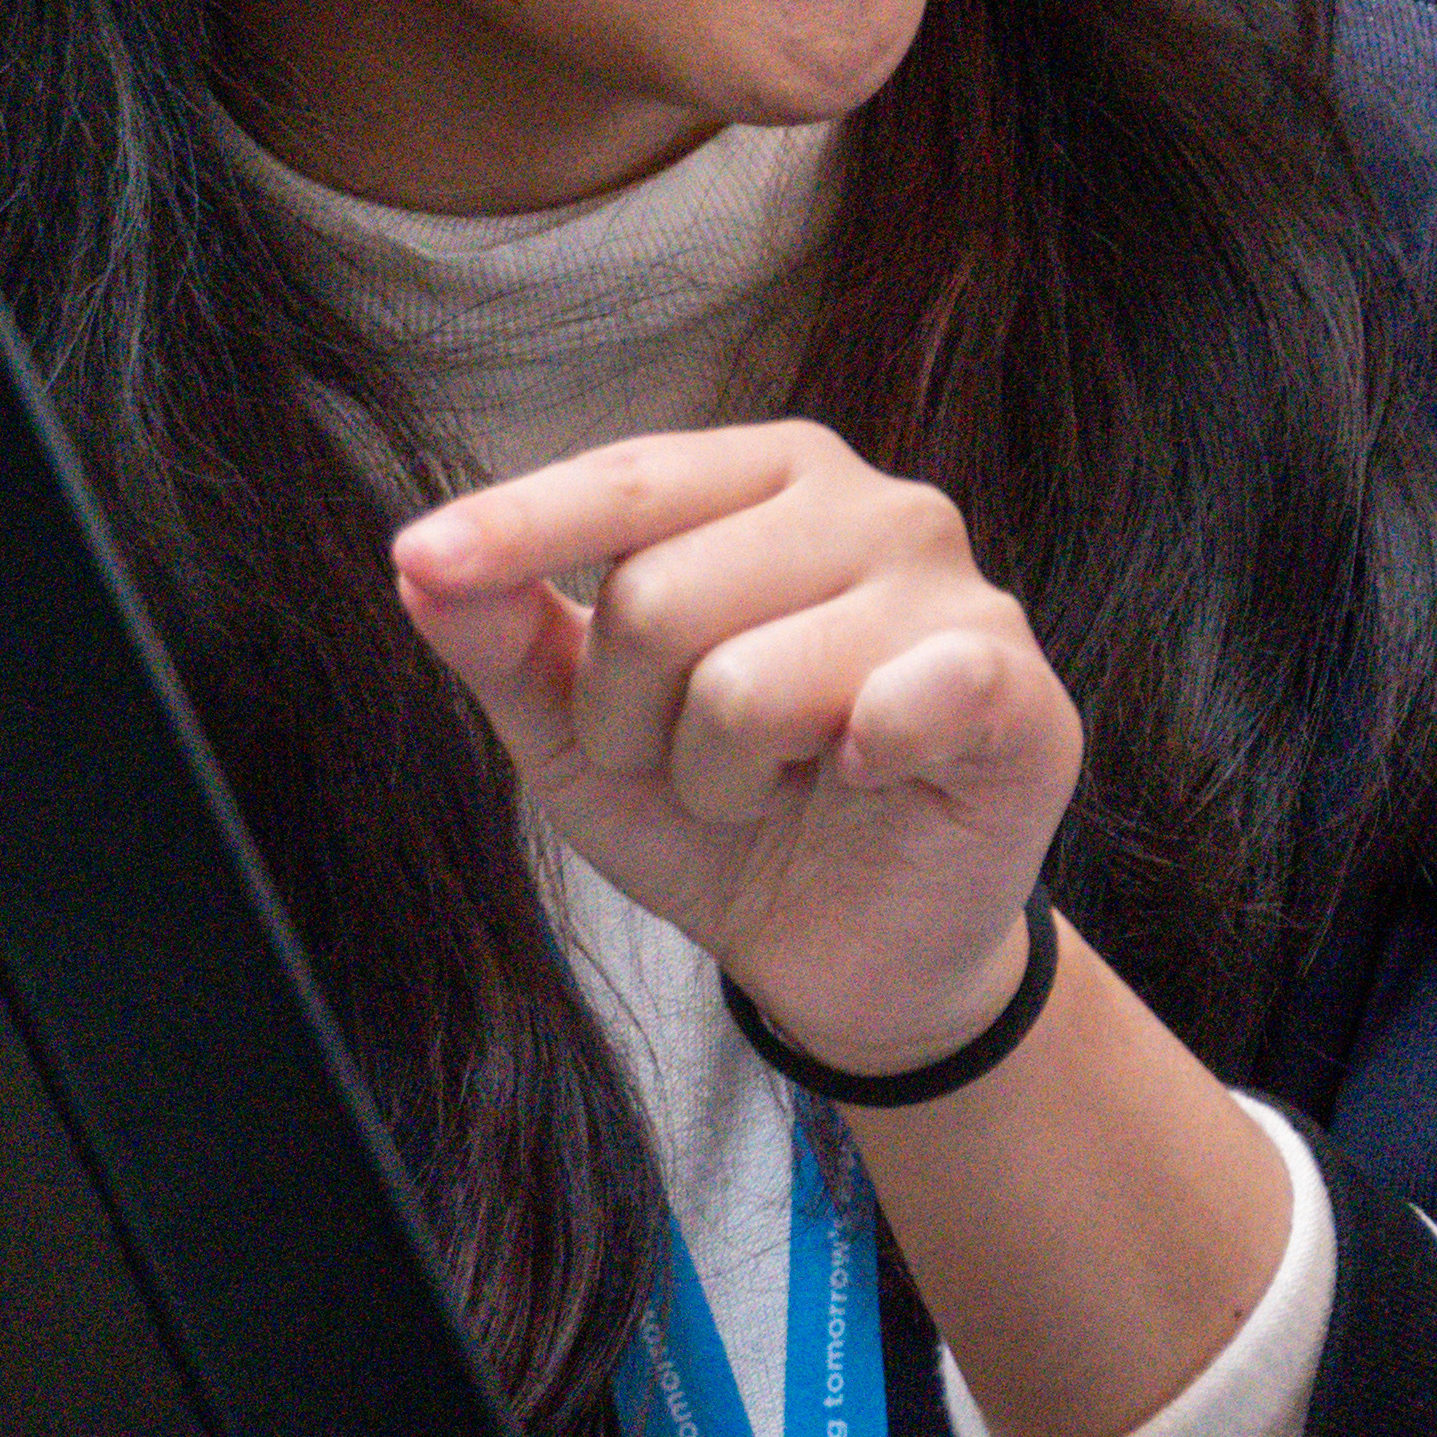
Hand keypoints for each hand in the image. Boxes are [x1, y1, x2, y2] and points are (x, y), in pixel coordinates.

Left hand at [389, 425, 1080, 1075]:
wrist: (850, 956)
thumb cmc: (726, 818)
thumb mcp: (580, 736)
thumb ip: (505, 639)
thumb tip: (421, 563)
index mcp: (771, 485)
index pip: (631, 480)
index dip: (519, 524)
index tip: (424, 556)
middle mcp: (875, 506)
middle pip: (660, 595)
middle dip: (632, 723)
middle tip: (694, 771)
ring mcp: (955, 592)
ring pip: (747, 681)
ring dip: (721, 779)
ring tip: (772, 790)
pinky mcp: (1014, 689)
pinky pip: (901, 700)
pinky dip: (855, 759)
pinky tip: (866, 779)